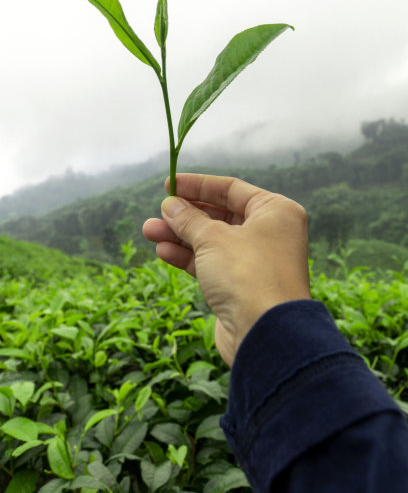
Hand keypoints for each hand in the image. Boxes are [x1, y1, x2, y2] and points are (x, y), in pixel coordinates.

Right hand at [143, 174, 310, 365]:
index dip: (198, 186)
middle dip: (185, 215)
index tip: (169, 184)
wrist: (265, 335)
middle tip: (157, 214)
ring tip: (149, 231)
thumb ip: (189, 219)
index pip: (231, 189)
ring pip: (212, 241)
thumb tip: (171, 206)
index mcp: (275, 211)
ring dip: (180, 236)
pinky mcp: (242, 286)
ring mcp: (256, 261)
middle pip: (220, 215)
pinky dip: (189, 257)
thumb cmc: (247, 275)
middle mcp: (270, 233)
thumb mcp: (213, 238)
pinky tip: (163, 252)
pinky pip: (212, 264)